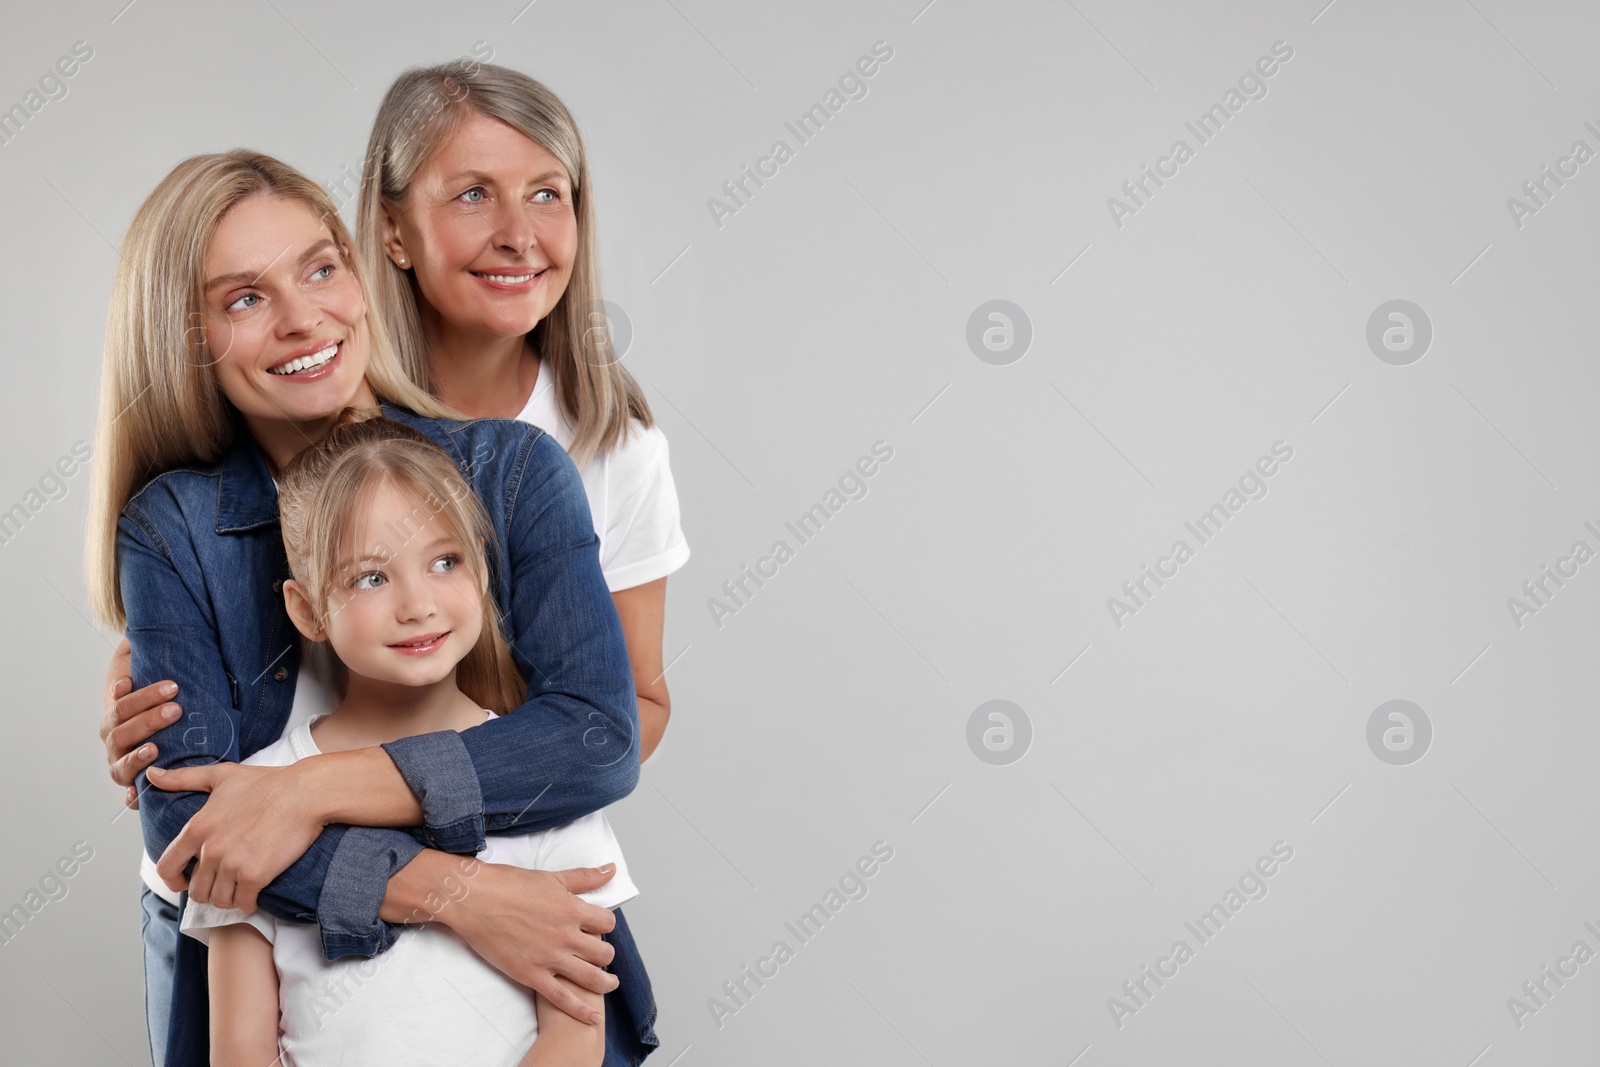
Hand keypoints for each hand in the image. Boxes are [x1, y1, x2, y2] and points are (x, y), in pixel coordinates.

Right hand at [100, 636, 181, 808]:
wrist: (169, 727)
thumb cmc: (162, 698)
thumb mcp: (153, 671)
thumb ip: (146, 651)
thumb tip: (141, 628)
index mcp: (117, 715)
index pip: (118, 705)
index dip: (125, 696)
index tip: (132, 681)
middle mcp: (116, 741)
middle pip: (122, 731)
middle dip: (146, 718)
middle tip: (175, 707)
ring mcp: (123, 764)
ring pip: (123, 763)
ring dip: (138, 755)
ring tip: (157, 747)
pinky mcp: (136, 784)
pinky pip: (132, 795)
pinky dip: (133, 796)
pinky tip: (139, 795)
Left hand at [148, 761, 322, 912]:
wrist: (305, 793)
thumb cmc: (268, 783)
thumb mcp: (222, 776)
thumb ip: (184, 778)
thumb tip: (152, 775)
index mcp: (197, 828)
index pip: (167, 868)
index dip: (174, 879)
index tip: (185, 880)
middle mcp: (210, 850)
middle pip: (196, 890)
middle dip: (208, 890)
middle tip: (223, 882)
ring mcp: (232, 865)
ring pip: (218, 900)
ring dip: (228, 899)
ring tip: (239, 889)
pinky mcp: (256, 876)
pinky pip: (243, 903)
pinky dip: (248, 903)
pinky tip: (255, 894)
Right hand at [437, 859, 618, 1024]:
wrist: (474, 900)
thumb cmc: (508, 885)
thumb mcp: (552, 877)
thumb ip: (585, 877)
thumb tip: (611, 870)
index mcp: (572, 909)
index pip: (607, 923)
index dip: (606, 925)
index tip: (599, 928)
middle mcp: (565, 936)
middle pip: (603, 953)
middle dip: (606, 954)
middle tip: (599, 954)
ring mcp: (549, 958)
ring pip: (591, 977)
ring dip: (606, 983)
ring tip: (610, 984)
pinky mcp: (531, 975)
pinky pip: (563, 998)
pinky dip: (581, 1011)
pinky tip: (593, 1018)